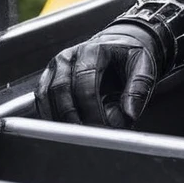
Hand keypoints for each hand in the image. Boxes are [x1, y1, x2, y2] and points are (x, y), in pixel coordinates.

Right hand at [34, 23, 159, 127]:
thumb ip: (139, 88)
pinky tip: (64, 130)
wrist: (117, 44)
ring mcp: (56, 66)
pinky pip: (40, 100)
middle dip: (73, 118)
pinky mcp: (48, 78)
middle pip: (61, 90)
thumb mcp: (143, 65)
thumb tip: (129, 114)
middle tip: (87, 138)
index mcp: (94, 49)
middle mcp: (70, 55)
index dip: (92, 110)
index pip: (86, 83)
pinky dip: (49, 117)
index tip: (102, 129)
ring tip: (77, 137)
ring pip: (46, 95)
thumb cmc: (129, 57)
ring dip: (58, 120)